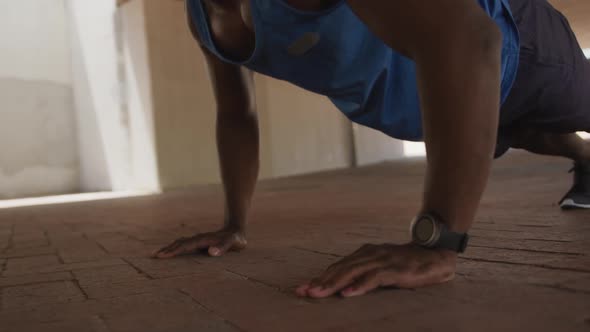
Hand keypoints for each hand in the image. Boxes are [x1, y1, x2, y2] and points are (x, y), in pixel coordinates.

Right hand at [151, 227, 246, 258]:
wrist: (237, 229)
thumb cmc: (236, 238)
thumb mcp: (233, 242)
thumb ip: (223, 247)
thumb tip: (211, 252)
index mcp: (203, 240)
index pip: (185, 246)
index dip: (174, 251)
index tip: (162, 256)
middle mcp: (198, 239)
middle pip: (179, 244)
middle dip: (167, 250)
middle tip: (153, 256)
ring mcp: (198, 240)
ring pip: (180, 243)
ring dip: (169, 248)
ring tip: (157, 254)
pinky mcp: (199, 243)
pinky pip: (184, 245)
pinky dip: (175, 248)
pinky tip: (170, 253)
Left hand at [296, 243, 456, 297]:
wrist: (434, 254)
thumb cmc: (406, 263)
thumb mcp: (381, 267)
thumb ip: (364, 273)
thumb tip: (343, 287)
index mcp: (364, 254)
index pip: (337, 266)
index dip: (320, 277)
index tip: (303, 288)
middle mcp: (370, 254)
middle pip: (340, 268)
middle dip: (321, 281)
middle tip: (304, 291)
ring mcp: (382, 260)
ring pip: (352, 272)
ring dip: (333, 283)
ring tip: (318, 293)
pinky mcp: (394, 269)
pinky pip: (374, 278)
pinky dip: (360, 285)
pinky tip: (348, 293)